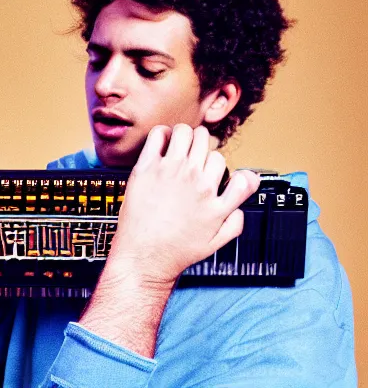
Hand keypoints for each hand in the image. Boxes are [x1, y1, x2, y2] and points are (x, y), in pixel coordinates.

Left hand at [109, 124, 259, 284]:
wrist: (143, 256)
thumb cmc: (175, 251)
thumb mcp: (216, 243)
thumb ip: (236, 221)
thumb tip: (243, 200)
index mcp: (213, 196)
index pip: (226, 162)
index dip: (218, 163)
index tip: (210, 167)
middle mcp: (195, 179)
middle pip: (207, 141)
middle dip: (201, 145)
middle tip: (190, 154)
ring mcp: (171, 170)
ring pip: (186, 131)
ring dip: (183, 135)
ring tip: (176, 145)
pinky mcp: (147, 167)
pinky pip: (158, 135)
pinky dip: (161, 134)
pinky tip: (160, 144)